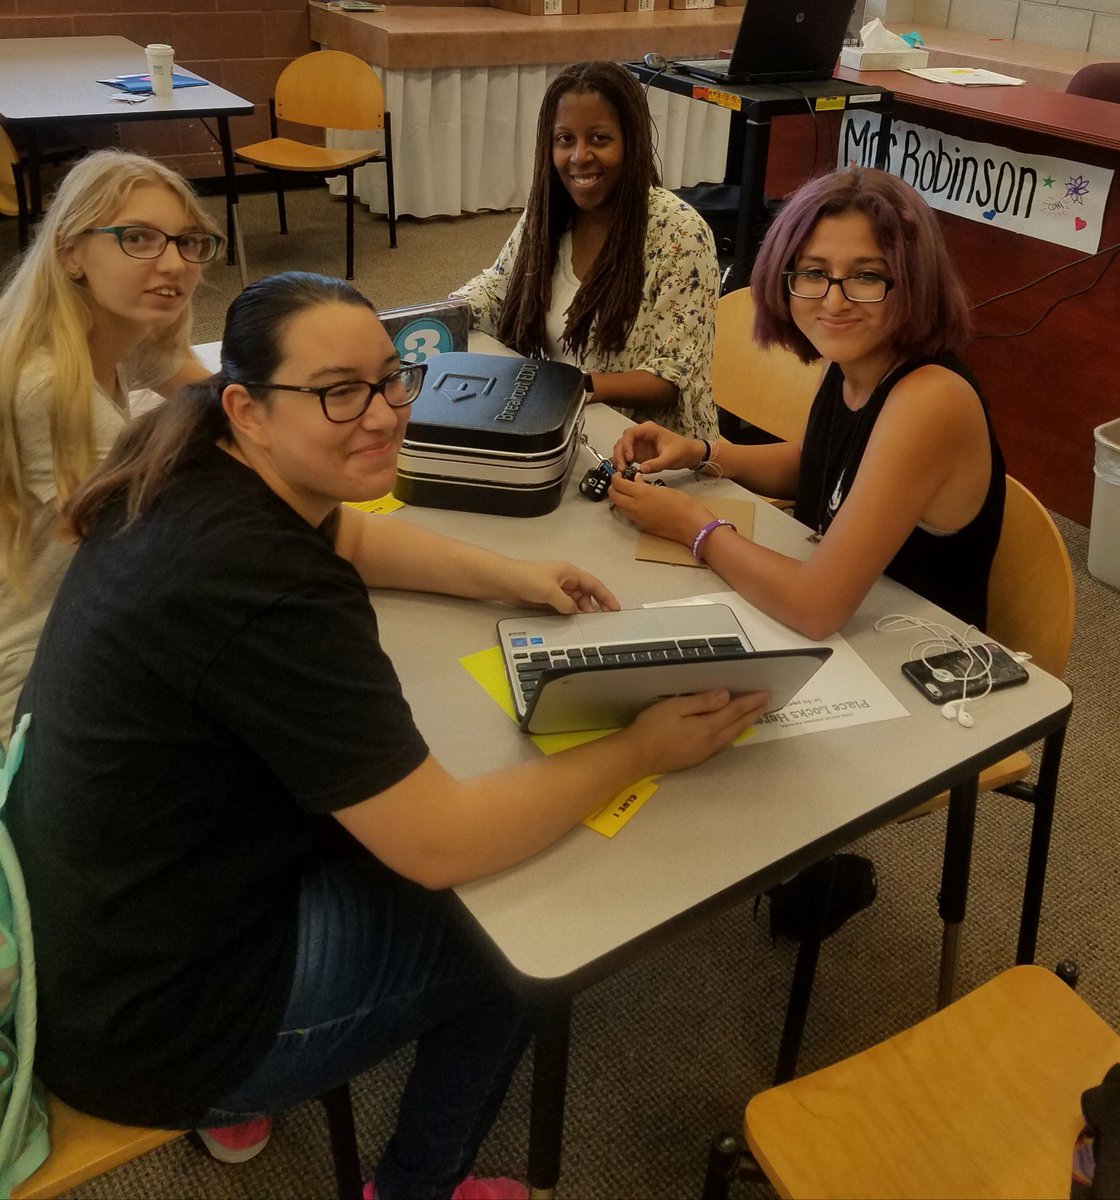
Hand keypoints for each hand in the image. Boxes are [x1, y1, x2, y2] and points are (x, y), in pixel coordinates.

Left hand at [501, 560, 619, 613]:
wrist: (503, 582)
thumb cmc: (526, 579)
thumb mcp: (550, 591)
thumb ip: (566, 603)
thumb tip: (574, 612)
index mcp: (569, 573)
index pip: (594, 584)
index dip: (606, 596)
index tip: (615, 608)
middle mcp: (565, 580)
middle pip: (585, 594)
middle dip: (592, 606)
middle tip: (599, 621)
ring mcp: (556, 590)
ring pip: (574, 602)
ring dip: (579, 611)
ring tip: (583, 623)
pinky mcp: (547, 599)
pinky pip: (563, 607)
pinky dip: (568, 614)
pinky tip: (569, 622)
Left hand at [608, 474, 714, 546]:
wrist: (691, 524)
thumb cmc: (683, 505)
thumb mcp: (663, 489)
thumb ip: (645, 485)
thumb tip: (637, 481)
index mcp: (641, 494)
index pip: (618, 484)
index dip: (615, 478)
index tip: (618, 475)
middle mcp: (635, 507)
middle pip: (613, 497)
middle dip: (613, 488)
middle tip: (619, 483)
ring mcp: (637, 519)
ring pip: (618, 508)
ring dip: (619, 499)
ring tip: (627, 493)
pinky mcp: (642, 527)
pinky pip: (628, 516)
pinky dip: (627, 508)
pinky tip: (637, 504)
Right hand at [613, 421, 699, 473]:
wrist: (690, 454)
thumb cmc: (683, 450)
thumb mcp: (671, 457)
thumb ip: (657, 464)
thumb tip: (642, 469)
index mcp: (649, 430)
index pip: (630, 433)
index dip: (627, 445)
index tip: (629, 457)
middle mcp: (641, 436)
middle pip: (622, 441)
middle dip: (620, 454)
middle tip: (622, 467)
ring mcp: (639, 445)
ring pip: (621, 449)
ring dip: (619, 459)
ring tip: (622, 471)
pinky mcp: (639, 454)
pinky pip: (626, 457)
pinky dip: (623, 463)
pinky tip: (625, 472)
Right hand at [627, 689, 770, 774]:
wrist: (636, 756)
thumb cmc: (652, 727)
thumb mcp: (675, 707)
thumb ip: (702, 702)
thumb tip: (726, 696)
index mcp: (706, 727)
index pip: (734, 710)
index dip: (750, 701)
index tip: (765, 694)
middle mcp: (710, 742)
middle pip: (736, 725)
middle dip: (753, 713)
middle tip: (766, 702)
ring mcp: (703, 752)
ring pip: (730, 736)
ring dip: (744, 724)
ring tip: (754, 715)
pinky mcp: (695, 758)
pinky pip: (721, 744)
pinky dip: (731, 734)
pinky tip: (730, 731)